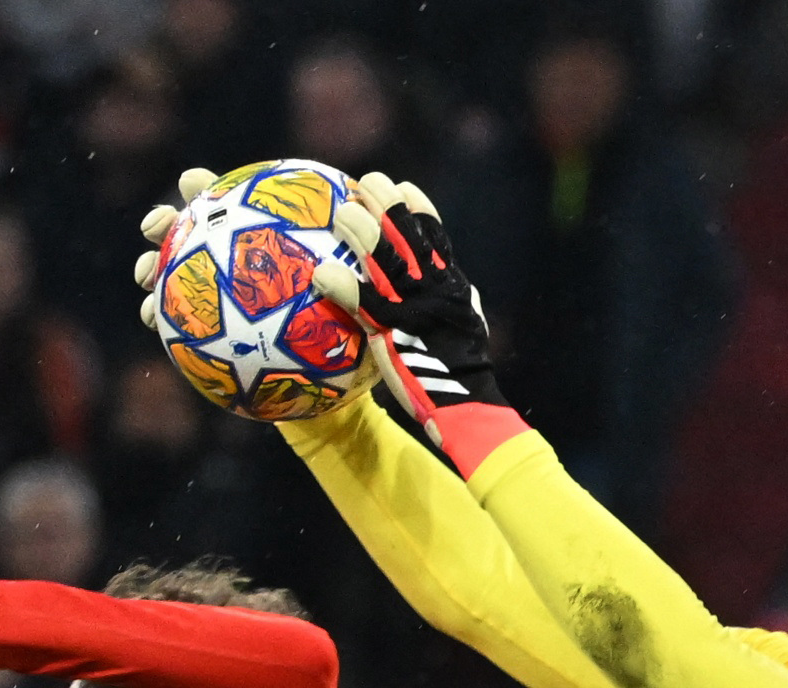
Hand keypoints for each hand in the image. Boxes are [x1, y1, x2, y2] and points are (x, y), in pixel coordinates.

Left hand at [308, 172, 504, 444]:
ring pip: (387, 258)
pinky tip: (320, 273)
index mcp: (451, 285)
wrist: (467, 404)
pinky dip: (342, 285)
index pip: (437, 236)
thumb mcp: (459, 332)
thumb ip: (445, 310)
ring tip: (341, 212)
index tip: (404, 186)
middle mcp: (436, 287)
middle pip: (411, 233)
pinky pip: (364, 303)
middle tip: (366, 182)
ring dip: (362, 231)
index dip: (419, 208)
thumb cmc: (458, 377)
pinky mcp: (396, 331)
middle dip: (388, 202)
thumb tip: (432, 301)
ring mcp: (416, 305)